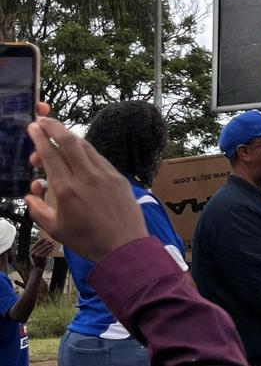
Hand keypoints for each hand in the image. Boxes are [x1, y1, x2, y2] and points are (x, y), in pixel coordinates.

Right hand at [24, 110, 147, 262]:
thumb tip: (30, 195)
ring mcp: (105, 174)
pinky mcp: (118, 177)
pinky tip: (79, 154)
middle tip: (42, 120)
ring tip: (58, 135)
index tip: (32, 127)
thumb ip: (38, 210)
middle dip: (54, 126)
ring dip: (70, 138)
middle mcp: (86, 176)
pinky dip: (86, 151)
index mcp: (67, 189)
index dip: (40, 138)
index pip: (50, 155)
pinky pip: (99, 158)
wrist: (124, 246)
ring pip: (86, 147)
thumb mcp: (55, 229)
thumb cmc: (87, 240)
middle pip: (69, 141)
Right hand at [30, 235, 55, 268]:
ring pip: (45, 248)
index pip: (36, 244)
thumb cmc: (38, 260)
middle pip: (41, 245)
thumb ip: (37, 249)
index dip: (41, 240)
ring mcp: (37, 255)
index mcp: (30, 251)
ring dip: (50, 245)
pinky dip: (50, 249)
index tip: (46, 238)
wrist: (38, 268)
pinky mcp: (42, 257)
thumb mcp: (35, 255)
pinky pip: (47, 251)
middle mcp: (33, 253)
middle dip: (47, 242)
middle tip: (51, 240)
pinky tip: (52, 247)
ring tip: (53, 243)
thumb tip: (44, 242)